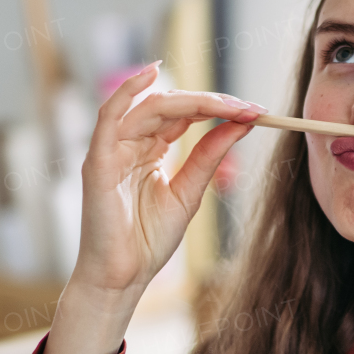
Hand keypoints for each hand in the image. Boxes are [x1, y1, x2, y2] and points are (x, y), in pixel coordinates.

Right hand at [39, 63, 264, 353]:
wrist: (123, 278)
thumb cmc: (148, 241)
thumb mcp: (190, 192)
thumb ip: (209, 156)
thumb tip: (241, 122)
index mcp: (150, 149)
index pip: (185, 115)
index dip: (218, 108)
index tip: (256, 110)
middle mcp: (130, 143)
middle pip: (171, 106)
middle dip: (212, 102)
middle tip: (249, 106)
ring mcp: (112, 149)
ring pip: (149, 106)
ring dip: (190, 100)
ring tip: (226, 103)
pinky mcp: (97, 160)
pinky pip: (109, 115)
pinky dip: (127, 91)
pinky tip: (150, 74)